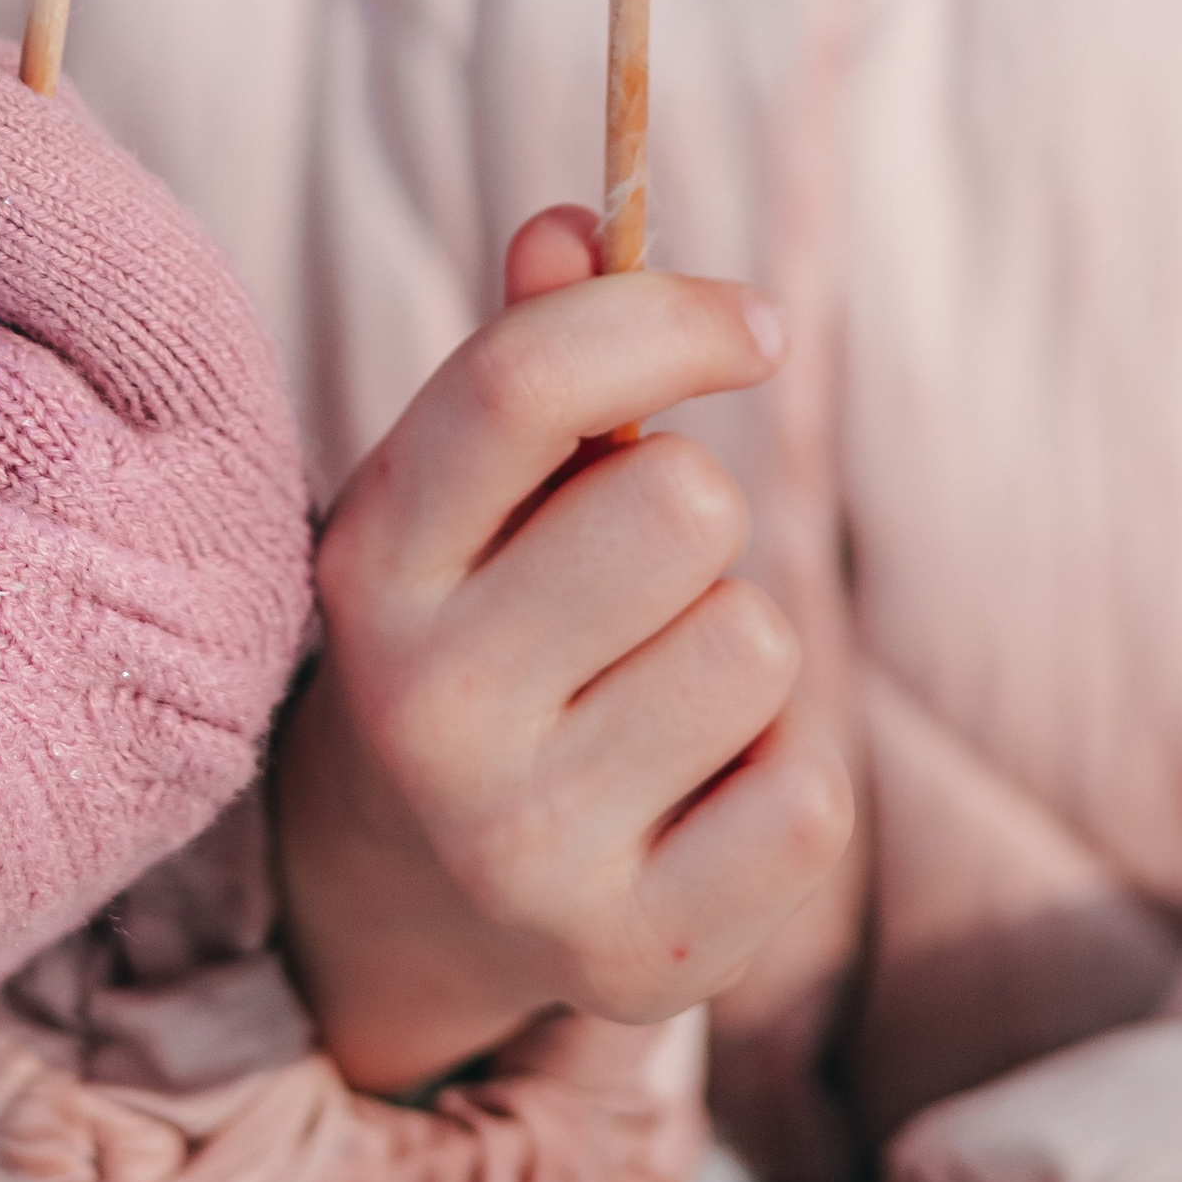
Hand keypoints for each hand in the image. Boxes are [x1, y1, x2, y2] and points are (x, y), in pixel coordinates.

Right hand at [274, 205, 851, 1096]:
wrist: (409, 887)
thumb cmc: (481, 615)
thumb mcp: (471, 482)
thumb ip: (532, 344)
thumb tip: (578, 225)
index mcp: (372, 560)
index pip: (521, 383)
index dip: (666, 318)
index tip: (757, 326)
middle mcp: (427, 708)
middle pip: (682, 505)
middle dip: (694, 511)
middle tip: (641, 575)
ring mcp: (524, 847)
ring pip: (757, 642)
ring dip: (736, 644)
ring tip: (654, 690)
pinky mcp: (634, 956)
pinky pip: (809, 792)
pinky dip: (780, 773)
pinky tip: (692, 793)